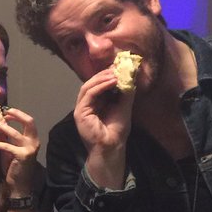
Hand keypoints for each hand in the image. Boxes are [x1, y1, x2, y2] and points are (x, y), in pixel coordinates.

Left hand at [0, 106, 40, 196]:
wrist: (19, 184)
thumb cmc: (15, 166)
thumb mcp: (8, 149)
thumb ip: (4, 138)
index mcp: (32, 139)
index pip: (28, 121)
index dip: (17, 114)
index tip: (5, 113)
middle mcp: (34, 142)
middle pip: (29, 121)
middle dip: (16, 114)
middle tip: (4, 112)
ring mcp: (29, 149)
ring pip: (15, 133)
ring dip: (3, 127)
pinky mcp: (22, 156)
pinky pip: (8, 146)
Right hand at [73, 69, 132, 187]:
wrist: (112, 146)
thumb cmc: (117, 130)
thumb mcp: (124, 106)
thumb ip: (126, 91)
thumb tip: (131, 74)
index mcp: (95, 102)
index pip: (98, 83)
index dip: (107, 74)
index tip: (120, 66)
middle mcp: (87, 103)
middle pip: (91, 82)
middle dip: (104, 73)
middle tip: (118, 67)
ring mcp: (81, 108)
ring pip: (87, 86)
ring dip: (102, 78)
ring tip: (115, 73)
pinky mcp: (80, 112)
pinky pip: (88, 94)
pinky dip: (99, 86)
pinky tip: (112, 82)